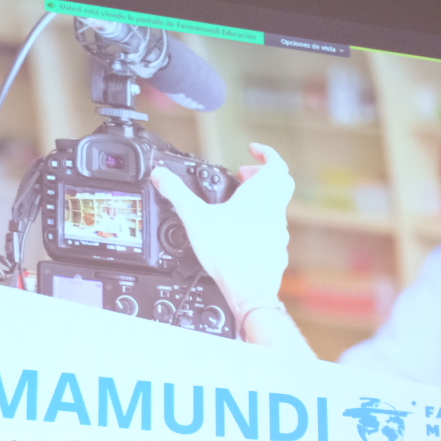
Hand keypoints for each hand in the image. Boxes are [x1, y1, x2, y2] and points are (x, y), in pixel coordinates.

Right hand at [151, 143, 293, 325]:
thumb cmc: (229, 254)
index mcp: (260, 195)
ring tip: (238, 203)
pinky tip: (243, 231)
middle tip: (243, 174)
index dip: (266, 152)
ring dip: (261, 198)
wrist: (250, 290)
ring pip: (277, 205)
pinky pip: (273, 228)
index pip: (275, 163)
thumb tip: (161, 175)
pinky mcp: (276, 249)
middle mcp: (274, 210)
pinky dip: (261, 221)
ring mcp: (278, 230)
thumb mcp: (195, 218)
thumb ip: (176, 194)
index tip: (253, 149)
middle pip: (280, 182)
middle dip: (261, 173)